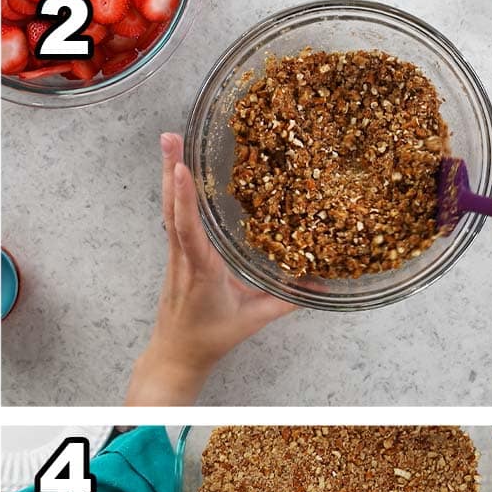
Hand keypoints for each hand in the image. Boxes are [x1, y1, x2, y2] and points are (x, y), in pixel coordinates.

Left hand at [125, 134, 294, 405]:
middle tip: (170, 136)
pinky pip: (172, 219)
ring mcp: (175, 255)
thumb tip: (322, 284)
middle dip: (171, 171)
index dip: (185, 200)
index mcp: (200, 271)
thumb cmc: (211, 339)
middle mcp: (183, 257)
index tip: (182, 169)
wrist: (176, 356)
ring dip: (168, 175)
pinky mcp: (175, 255)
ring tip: (170, 140)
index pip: (189, 231)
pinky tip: (177, 171)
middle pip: (172, 209)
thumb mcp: (252, 320)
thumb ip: (287, 301)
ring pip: (168, 210)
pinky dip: (174, 193)